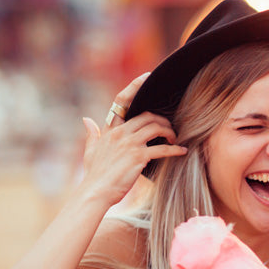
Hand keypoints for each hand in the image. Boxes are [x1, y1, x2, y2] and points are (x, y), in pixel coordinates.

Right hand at [81, 73, 185, 205]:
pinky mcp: (138, 157)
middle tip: (170, 129)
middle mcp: (120, 133)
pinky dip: (175, 150)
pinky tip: (182, 152)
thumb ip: (91, 134)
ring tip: (175, 140)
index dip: (135, 87)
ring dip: (170, 132)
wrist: (95, 192)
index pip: (122, 100)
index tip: (147, 77)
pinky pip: (162, 149)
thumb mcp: (90, 151)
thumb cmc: (95, 174)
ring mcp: (129, 144)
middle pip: (147, 115)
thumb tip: (86, 119)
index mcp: (110, 129)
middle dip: (162, 120)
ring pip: (156, 127)